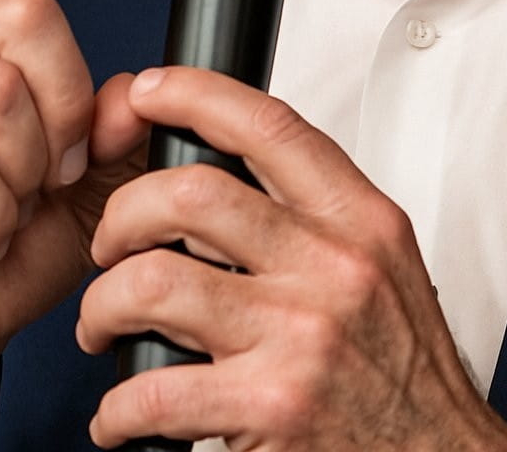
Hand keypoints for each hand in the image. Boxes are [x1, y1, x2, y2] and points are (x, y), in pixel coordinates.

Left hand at [78, 67, 506, 451]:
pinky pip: (152, 392)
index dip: (197, 94)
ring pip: (154, 283)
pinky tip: (122, 414)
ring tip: (103, 323)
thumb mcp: (381, 263)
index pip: (269, 125)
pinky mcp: (268, 408)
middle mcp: (330, 265)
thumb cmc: (403, 369)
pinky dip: (116, 409)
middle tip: (110, 245)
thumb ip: (316, 215)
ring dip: (103, 306)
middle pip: (191, 193)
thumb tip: (225, 176)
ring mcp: (298, 335)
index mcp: (357, 219)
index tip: (154, 91)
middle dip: (123, 214)